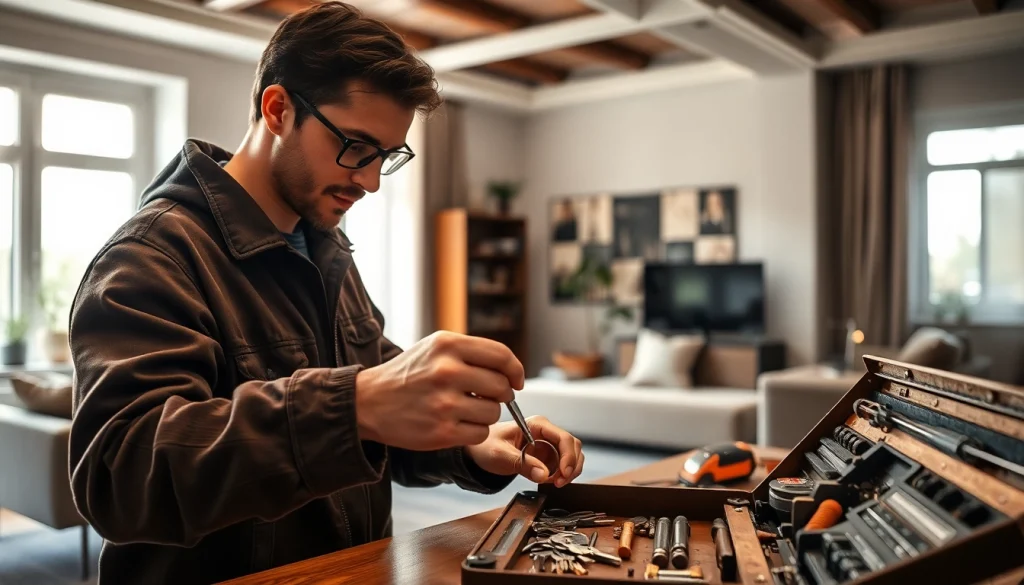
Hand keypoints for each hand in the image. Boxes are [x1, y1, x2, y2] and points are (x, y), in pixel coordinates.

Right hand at [354, 331, 523, 450]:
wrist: (369, 402)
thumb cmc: (408, 374)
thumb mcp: (435, 348)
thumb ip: (471, 353)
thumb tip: (510, 370)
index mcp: (447, 345)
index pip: (501, 356)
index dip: (516, 369)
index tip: (517, 379)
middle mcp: (446, 372)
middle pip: (502, 386)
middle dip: (502, 394)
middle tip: (488, 397)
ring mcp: (444, 403)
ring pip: (493, 412)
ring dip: (487, 414)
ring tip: (466, 409)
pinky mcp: (441, 432)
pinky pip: (480, 433)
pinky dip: (475, 431)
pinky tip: (458, 423)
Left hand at [465, 416, 583, 486]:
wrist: (480, 451)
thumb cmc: (487, 446)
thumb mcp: (500, 455)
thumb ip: (522, 464)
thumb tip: (543, 475)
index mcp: (537, 425)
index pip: (563, 437)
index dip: (569, 456)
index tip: (564, 473)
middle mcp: (546, 432)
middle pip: (573, 446)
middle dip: (571, 465)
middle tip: (560, 482)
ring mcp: (549, 444)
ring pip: (572, 456)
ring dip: (569, 471)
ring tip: (555, 483)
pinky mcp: (548, 456)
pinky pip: (564, 465)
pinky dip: (563, 475)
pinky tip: (551, 481)